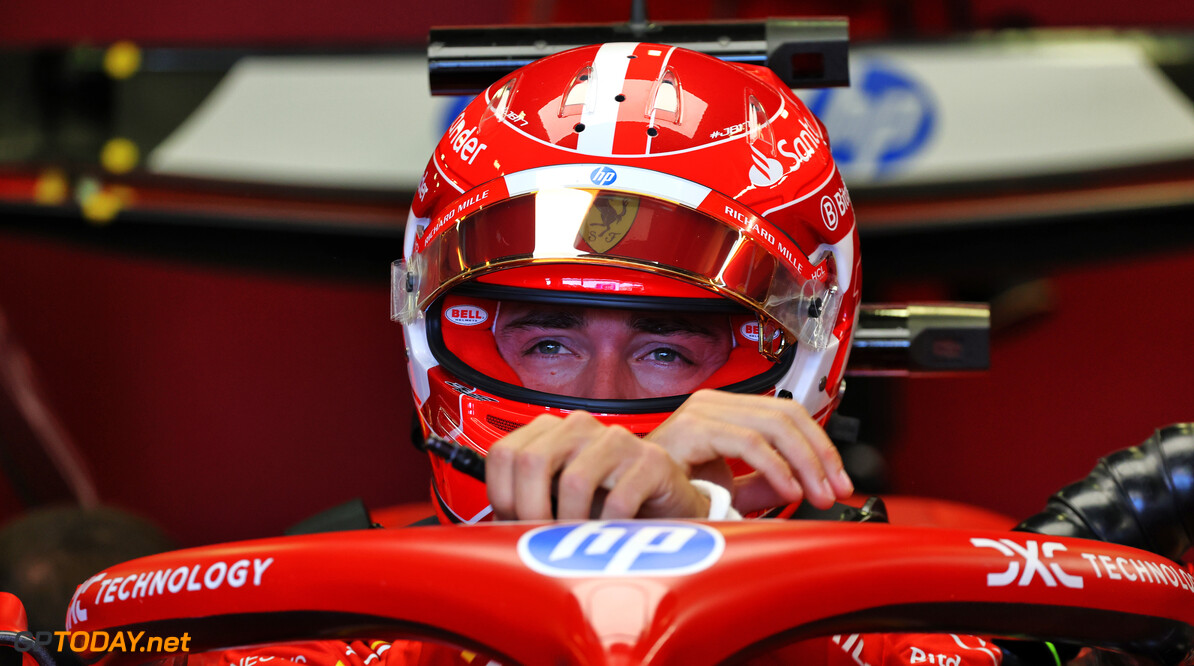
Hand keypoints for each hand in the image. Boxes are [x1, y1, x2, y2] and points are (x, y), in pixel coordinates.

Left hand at [486, 411, 710, 520]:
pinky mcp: (651, 461)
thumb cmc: (605, 503)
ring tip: (578, 540)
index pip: (504, 452)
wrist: (664, 507)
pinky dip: (608, 528)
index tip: (513, 522)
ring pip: (573, 481)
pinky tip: (609, 535)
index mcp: (552, 431)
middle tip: (542, 537)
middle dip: (531, 510)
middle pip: (532, 461)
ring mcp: (617, 440)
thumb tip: (489, 527)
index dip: (501, 495)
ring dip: (571, 523)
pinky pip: (617, 501)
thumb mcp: (556, 497)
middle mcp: (580, 427)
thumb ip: (526, 500)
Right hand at [646, 389, 852, 513]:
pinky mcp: (691, 429)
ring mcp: (701, 412)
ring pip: (775, 423)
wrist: (624, 506)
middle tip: (834, 489)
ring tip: (814, 494)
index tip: (837, 481)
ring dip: (804, 463)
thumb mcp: (728, 489)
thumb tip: (804, 484)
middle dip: (820, 454)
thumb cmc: (663, 496)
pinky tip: (788, 491)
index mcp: (723, 412)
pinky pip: (748, 442)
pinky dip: (776, 468)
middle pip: (788, 413)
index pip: (788, 413)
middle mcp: (713, 404)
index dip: (820, 446)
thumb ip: (763, 483)